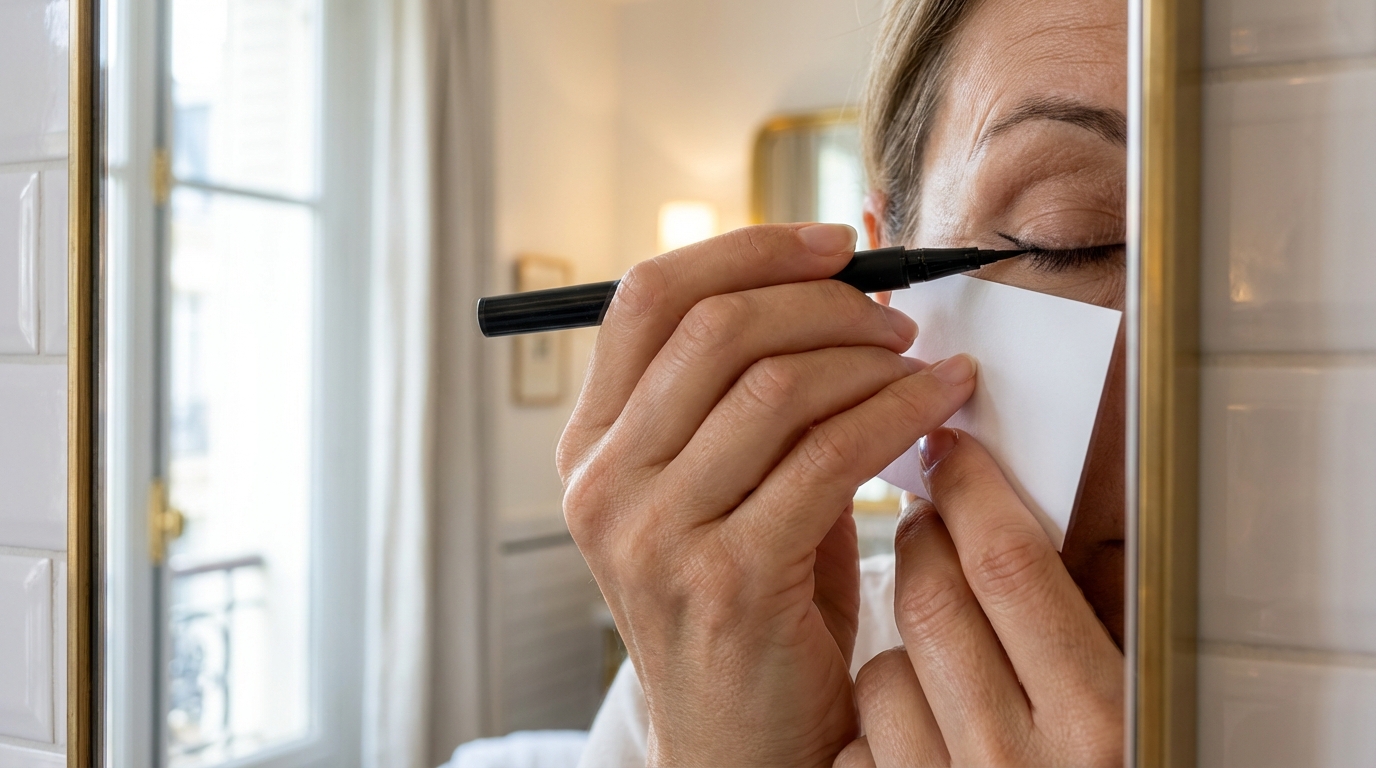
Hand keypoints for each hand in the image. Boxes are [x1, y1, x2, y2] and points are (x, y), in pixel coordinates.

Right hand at [557, 224, 977, 766]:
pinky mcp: (729, 580)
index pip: (648, 299)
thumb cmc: (747, 604)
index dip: (747, 250)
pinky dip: (901, 412)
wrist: (739, 742)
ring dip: (872, 357)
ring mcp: (656, 535)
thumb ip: (758, 387)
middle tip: (895, 316)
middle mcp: (604, 485)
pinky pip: (832, 455)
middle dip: (826, 301)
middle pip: (715, 328)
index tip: (835, 244)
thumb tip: (837, 268)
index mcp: (590, 448)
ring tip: (923, 364)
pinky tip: (940, 403)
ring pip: (777, 385)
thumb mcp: (727, 485)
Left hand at [834, 428, 1123, 767]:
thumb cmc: (1096, 763)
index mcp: (1099, 722)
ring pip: (886, 661)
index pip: (1012, 565)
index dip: (971, 490)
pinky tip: (920, 723)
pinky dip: (883, 711)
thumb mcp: (1122, 712)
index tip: (951, 451)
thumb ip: (1089, 631)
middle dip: (924, 537)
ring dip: (905, 639)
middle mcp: (1019, 759)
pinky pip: (865, 725)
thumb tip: (1061, 516)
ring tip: (940, 647)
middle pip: (933, 596)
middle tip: (930, 514)